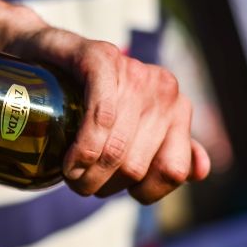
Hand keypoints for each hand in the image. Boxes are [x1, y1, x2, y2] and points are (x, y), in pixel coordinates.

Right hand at [7, 23, 210, 203]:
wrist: (45, 54)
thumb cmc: (88, 97)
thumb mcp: (132, 125)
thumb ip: (168, 147)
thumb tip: (201, 171)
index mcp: (178, 108)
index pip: (174, 170)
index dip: (143, 191)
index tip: (114, 188)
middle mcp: (164, 88)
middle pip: (137, 166)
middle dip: (104, 186)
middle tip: (81, 184)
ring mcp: (135, 71)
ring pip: (117, 149)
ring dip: (87, 176)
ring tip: (71, 176)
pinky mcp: (102, 59)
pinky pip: (102, 118)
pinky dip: (84, 150)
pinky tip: (69, 163)